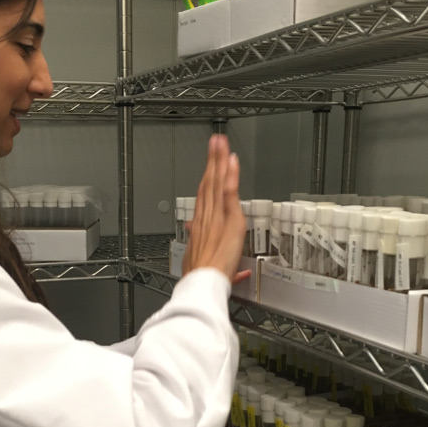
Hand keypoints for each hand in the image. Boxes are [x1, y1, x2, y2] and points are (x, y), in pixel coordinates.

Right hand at [182, 135, 247, 284]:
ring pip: (216, 183)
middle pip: (208, 184)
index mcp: (200, 227)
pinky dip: (230, 175)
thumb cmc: (200, 278)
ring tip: (220, 143)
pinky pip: (228, 193)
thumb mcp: (196, 262)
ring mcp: (216, 216)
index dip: (205, 179)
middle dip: (211, 162)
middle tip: (214, 142)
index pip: (204, 197)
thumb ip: (202, 247)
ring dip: (218, 161)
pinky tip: (231, 160)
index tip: (209, 165)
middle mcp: (205, 218)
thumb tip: (200, 238)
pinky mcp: (227, 220)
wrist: (201, 283)